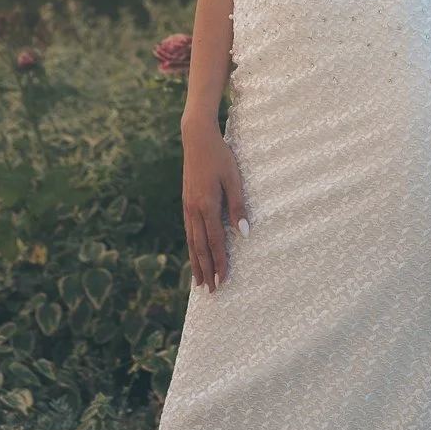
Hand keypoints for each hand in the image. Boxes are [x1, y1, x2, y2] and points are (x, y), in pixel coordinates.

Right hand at [180, 114, 248, 291]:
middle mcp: (194, 209)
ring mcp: (188, 206)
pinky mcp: (186, 201)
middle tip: (210, 291)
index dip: (219, 263)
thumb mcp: (234, 178)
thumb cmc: (220, 156)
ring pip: (191, 241)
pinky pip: (188, 230)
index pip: (214, 242)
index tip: (223, 281)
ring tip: (199, 280)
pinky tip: (193, 252)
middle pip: (200, 247)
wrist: (197, 138)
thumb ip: (238, 205)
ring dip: (196, 262)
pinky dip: (191, 246)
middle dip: (206, 270)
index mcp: (207, 205)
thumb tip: (244, 232)